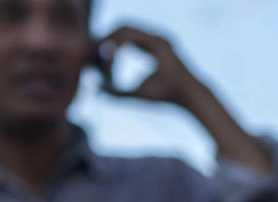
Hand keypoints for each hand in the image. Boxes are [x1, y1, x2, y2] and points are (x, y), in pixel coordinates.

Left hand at [98, 26, 272, 174]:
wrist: (185, 97)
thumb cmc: (164, 96)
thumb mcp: (136, 94)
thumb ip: (117, 91)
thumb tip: (98, 90)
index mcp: (150, 47)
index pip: (124, 39)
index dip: (109, 45)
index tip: (97, 59)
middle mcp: (154, 39)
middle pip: (123, 28)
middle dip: (106, 37)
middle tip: (92, 50)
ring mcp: (157, 38)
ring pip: (126, 28)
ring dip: (109, 38)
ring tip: (97, 52)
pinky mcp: (158, 42)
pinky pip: (133, 36)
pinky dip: (119, 43)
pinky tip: (108, 54)